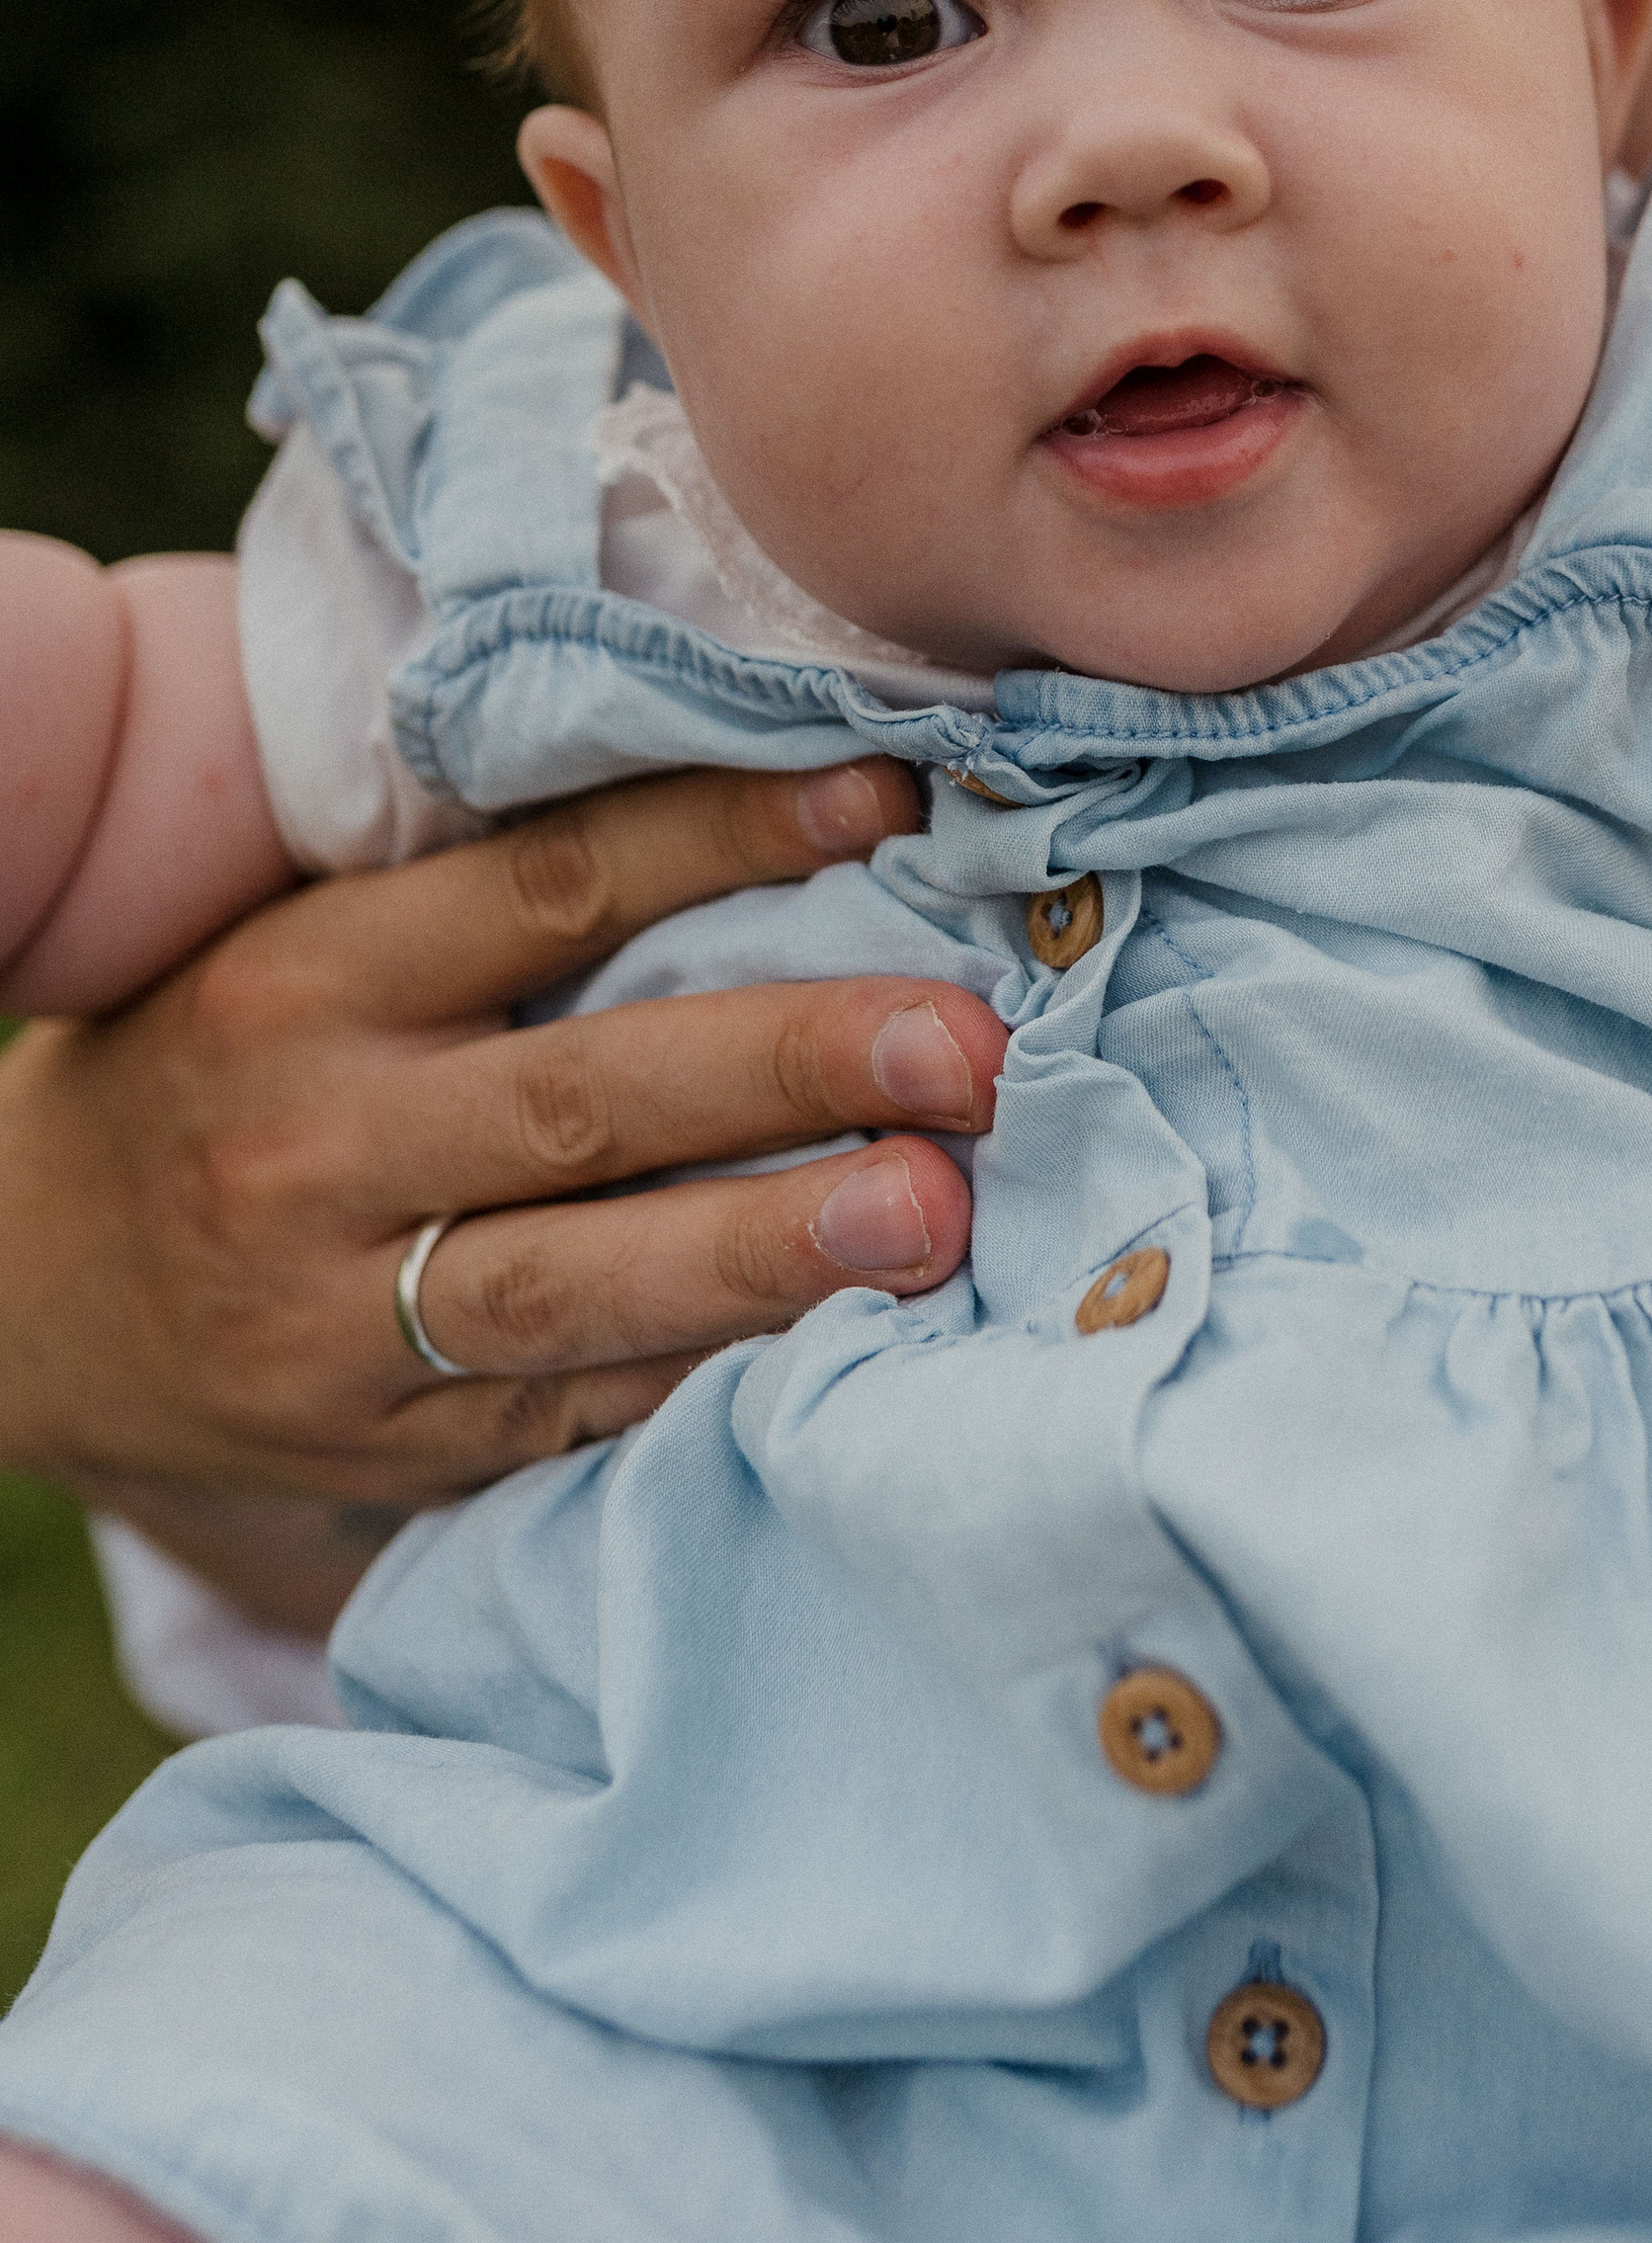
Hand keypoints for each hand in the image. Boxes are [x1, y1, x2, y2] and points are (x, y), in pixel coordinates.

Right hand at [0, 763, 1006, 1542]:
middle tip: (967, 1046)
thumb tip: (782, 805)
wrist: (24, 1286)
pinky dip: (703, 1382)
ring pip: (572, 1285)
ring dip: (765, 1252)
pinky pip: (562, 1415)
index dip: (719, 832)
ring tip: (930, 1217)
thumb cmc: (224, 1062)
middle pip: (580, 1095)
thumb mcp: (306, 943)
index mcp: (309, 979)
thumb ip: (494, 900)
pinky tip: (842, 1351)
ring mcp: (336, 1315)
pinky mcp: (376, 1448)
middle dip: (786, 1064)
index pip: (543, 888)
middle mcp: (318, 1142)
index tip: (891, 794)